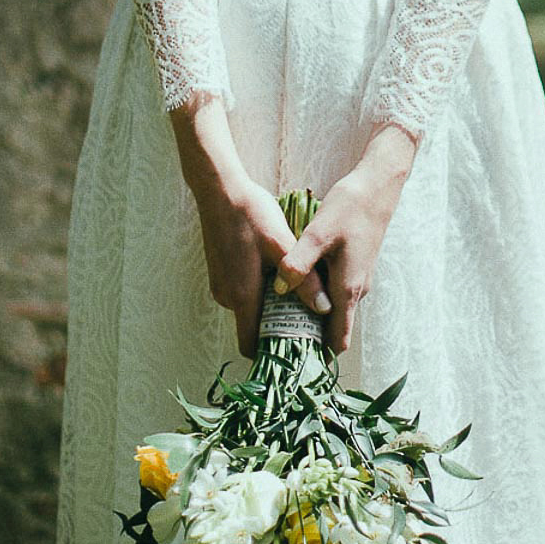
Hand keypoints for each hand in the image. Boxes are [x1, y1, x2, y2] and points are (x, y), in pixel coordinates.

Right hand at [169, 97, 330, 356]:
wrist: (220, 191)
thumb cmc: (252, 215)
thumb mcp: (282, 246)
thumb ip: (304, 281)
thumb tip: (323, 309)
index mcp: (242, 296)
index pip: (252, 346)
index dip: (274, 352)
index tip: (299, 346)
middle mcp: (228, 297)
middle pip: (254, 327)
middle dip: (280, 324)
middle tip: (308, 312)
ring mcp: (222, 285)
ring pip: (251, 307)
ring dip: (272, 304)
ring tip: (298, 287)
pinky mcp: (221, 273)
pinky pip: (244, 292)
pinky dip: (261, 290)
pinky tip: (278, 270)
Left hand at [274, 125, 415, 355]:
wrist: (378, 185)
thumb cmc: (350, 208)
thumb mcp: (319, 233)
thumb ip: (298, 263)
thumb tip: (279, 289)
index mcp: (348, 289)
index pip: (337, 341)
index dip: (316, 354)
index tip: (290, 358)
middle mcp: (355, 290)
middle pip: (331, 327)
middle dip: (306, 335)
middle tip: (272, 333)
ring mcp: (357, 278)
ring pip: (331, 307)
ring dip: (309, 312)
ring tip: (276, 309)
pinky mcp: (354, 265)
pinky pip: (333, 291)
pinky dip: (316, 293)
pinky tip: (294, 280)